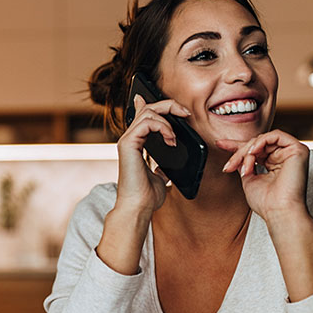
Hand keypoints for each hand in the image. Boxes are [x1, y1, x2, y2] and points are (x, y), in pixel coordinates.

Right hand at [114, 94, 189, 214]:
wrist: (138, 208)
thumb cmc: (147, 197)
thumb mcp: (159, 178)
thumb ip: (161, 169)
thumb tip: (165, 168)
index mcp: (136, 145)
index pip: (142, 115)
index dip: (156, 104)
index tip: (178, 110)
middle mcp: (129, 140)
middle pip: (147, 108)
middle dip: (169, 106)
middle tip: (185, 114)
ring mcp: (127, 140)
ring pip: (148, 111)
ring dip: (168, 119)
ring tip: (175, 136)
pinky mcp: (128, 144)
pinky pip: (147, 122)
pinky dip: (163, 127)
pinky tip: (170, 139)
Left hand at [216, 130, 309, 221]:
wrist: (279, 212)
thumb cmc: (267, 203)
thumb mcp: (249, 179)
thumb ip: (244, 164)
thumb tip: (236, 155)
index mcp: (275, 164)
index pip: (255, 150)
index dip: (237, 146)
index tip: (220, 144)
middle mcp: (284, 157)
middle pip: (257, 143)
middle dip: (239, 152)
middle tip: (230, 165)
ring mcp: (292, 153)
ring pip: (263, 139)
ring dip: (248, 150)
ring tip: (244, 166)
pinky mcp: (298, 150)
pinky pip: (276, 135)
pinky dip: (260, 142)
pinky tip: (252, 153)